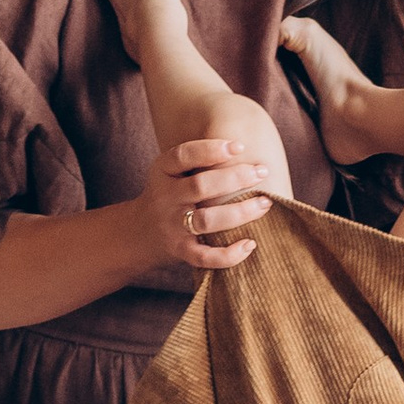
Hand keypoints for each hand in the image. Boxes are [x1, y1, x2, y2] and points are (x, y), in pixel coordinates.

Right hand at [137, 137, 272, 273]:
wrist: (139, 232)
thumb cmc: (170, 194)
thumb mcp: (172, 171)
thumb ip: (198, 160)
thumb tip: (246, 147)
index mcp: (163, 171)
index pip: (183, 156)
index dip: (211, 149)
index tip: (240, 146)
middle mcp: (165, 198)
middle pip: (200, 186)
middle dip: (235, 178)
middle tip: (262, 172)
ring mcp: (172, 226)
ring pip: (206, 220)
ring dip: (239, 212)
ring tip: (265, 203)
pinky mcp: (180, 250)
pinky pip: (204, 256)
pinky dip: (229, 255)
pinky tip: (250, 244)